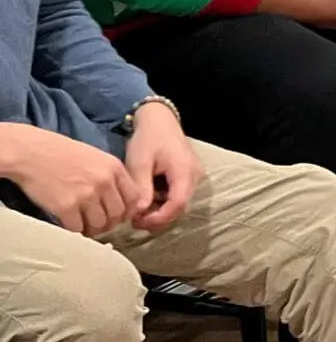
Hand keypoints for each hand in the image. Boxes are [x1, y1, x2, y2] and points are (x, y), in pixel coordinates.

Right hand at [0, 123, 142, 235]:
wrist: (32, 153)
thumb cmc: (62, 153)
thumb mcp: (96, 157)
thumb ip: (112, 176)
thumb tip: (120, 198)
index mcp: (114, 168)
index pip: (135, 198)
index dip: (128, 211)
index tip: (119, 215)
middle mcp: (104, 182)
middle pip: (119, 214)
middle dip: (111, 223)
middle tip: (100, 223)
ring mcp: (86, 195)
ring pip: (100, 224)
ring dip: (94, 229)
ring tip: (85, 226)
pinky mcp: (66, 207)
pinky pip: (78, 228)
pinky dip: (76, 230)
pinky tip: (71, 224)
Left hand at [123, 102, 200, 232]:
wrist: (159, 119)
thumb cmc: (148, 139)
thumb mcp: (140, 162)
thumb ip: (142, 188)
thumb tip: (139, 213)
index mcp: (185, 172)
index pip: (177, 204)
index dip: (158, 218)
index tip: (137, 222)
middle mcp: (195, 176)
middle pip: (181, 207)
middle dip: (158, 218)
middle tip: (134, 220)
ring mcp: (194, 176)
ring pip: (179, 203)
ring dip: (160, 211)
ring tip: (138, 210)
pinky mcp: (188, 176)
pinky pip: (178, 195)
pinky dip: (163, 202)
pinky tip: (147, 199)